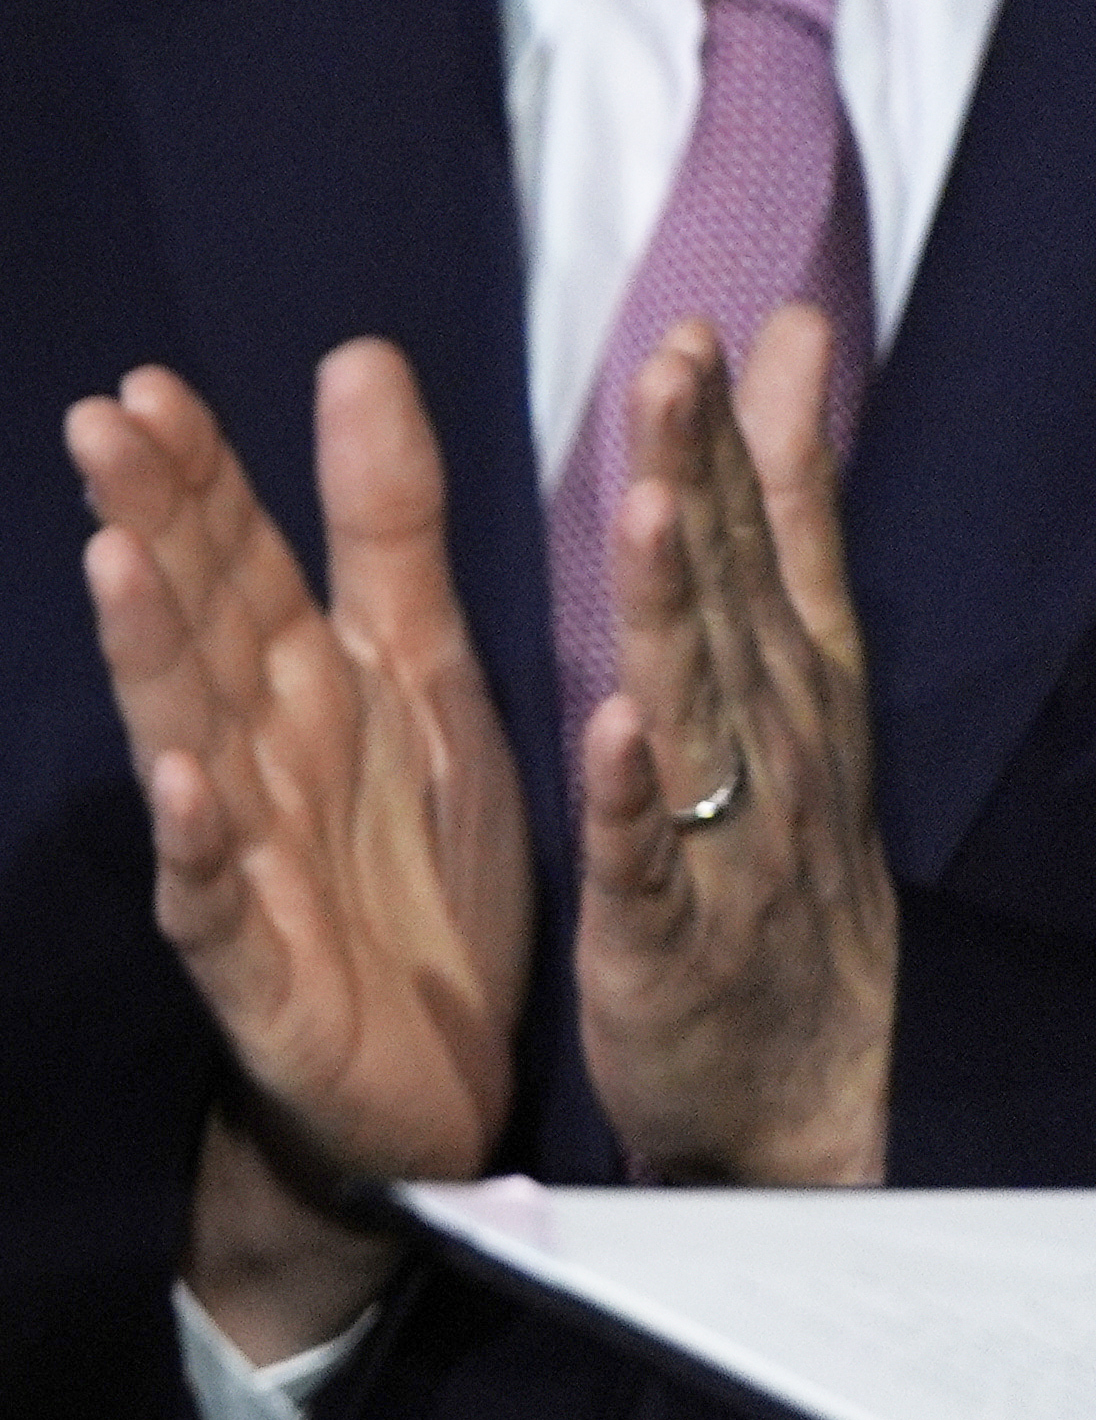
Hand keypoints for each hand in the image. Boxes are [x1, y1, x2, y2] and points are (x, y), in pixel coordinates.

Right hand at [71, 345, 523, 1347]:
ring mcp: (241, 859)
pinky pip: (216, 899)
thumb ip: (387, 528)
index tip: (147, 385)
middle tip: (98, 428)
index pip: (237, 557)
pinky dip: (196, 845)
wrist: (442, 1085)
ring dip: (147, 656)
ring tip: (115, 566)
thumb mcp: (427, 677)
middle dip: (150, 526)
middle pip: (196, 626)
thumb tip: (356, 354)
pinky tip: (178, 785)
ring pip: (183, 737)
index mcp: (300, 685)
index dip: (197, 474)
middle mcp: (251, 756)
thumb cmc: (420, 874)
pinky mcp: (257, 967)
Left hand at [577, 308, 886, 1183]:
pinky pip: (644, 864)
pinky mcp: (662, 941)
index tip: (707, 329)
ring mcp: (721, 845)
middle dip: (708, 481)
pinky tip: (617, 733)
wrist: (801, 1091)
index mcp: (789, 693)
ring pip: (695, 709)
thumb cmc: (786, 869)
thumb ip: (784, 527)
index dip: (740, 438)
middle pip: (732, 596)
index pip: (768, 545)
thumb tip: (790, 364)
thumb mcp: (797, 693)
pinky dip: (633, 800)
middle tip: (674, 367)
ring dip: (679, 610)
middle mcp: (770, 751)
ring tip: (658, 511)